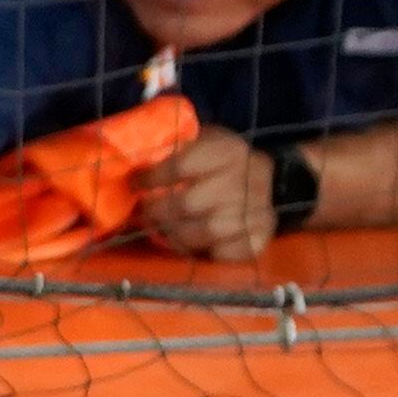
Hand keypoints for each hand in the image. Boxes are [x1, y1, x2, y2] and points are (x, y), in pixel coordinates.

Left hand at [132, 125, 278, 261]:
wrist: (266, 178)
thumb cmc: (218, 162)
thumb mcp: (200, 143)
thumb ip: (172, 151)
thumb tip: (131, 167)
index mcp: (230, 150)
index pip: (181, 166)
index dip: (153, 178)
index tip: (136, 184)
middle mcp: (249, 176)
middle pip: (190, 203)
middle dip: (160, 212)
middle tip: (148, 215)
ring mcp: (260, 207)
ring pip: (210, 230)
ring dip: (180, 236)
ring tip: (168, 232)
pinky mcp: (264, 233)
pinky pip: (233, 252)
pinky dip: (212, 252)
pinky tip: (199, 247)